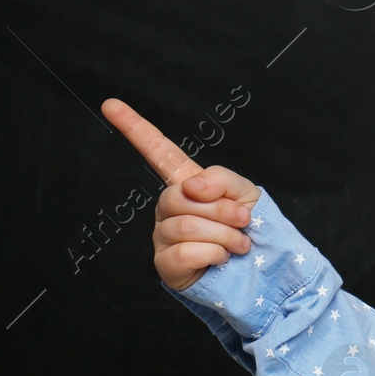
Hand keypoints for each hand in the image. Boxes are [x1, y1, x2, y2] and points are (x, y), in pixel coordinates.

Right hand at [101, 97, 261, 291]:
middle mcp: (168, 208)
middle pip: (180, 197)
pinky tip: (221, 259)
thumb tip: (191, 186)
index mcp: (187, 184)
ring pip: (185, 226)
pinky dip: (213, 255)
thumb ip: (220, 179)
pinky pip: (184, 252)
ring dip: (224, 236)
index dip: (135, 128)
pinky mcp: (166, 265)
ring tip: (239, 245)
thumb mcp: (245, 194)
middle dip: (221, 211)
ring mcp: (163, 236)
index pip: (158, 151)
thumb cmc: (251, 231)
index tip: (111, 104)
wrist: (263, 271)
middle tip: (244, 222)